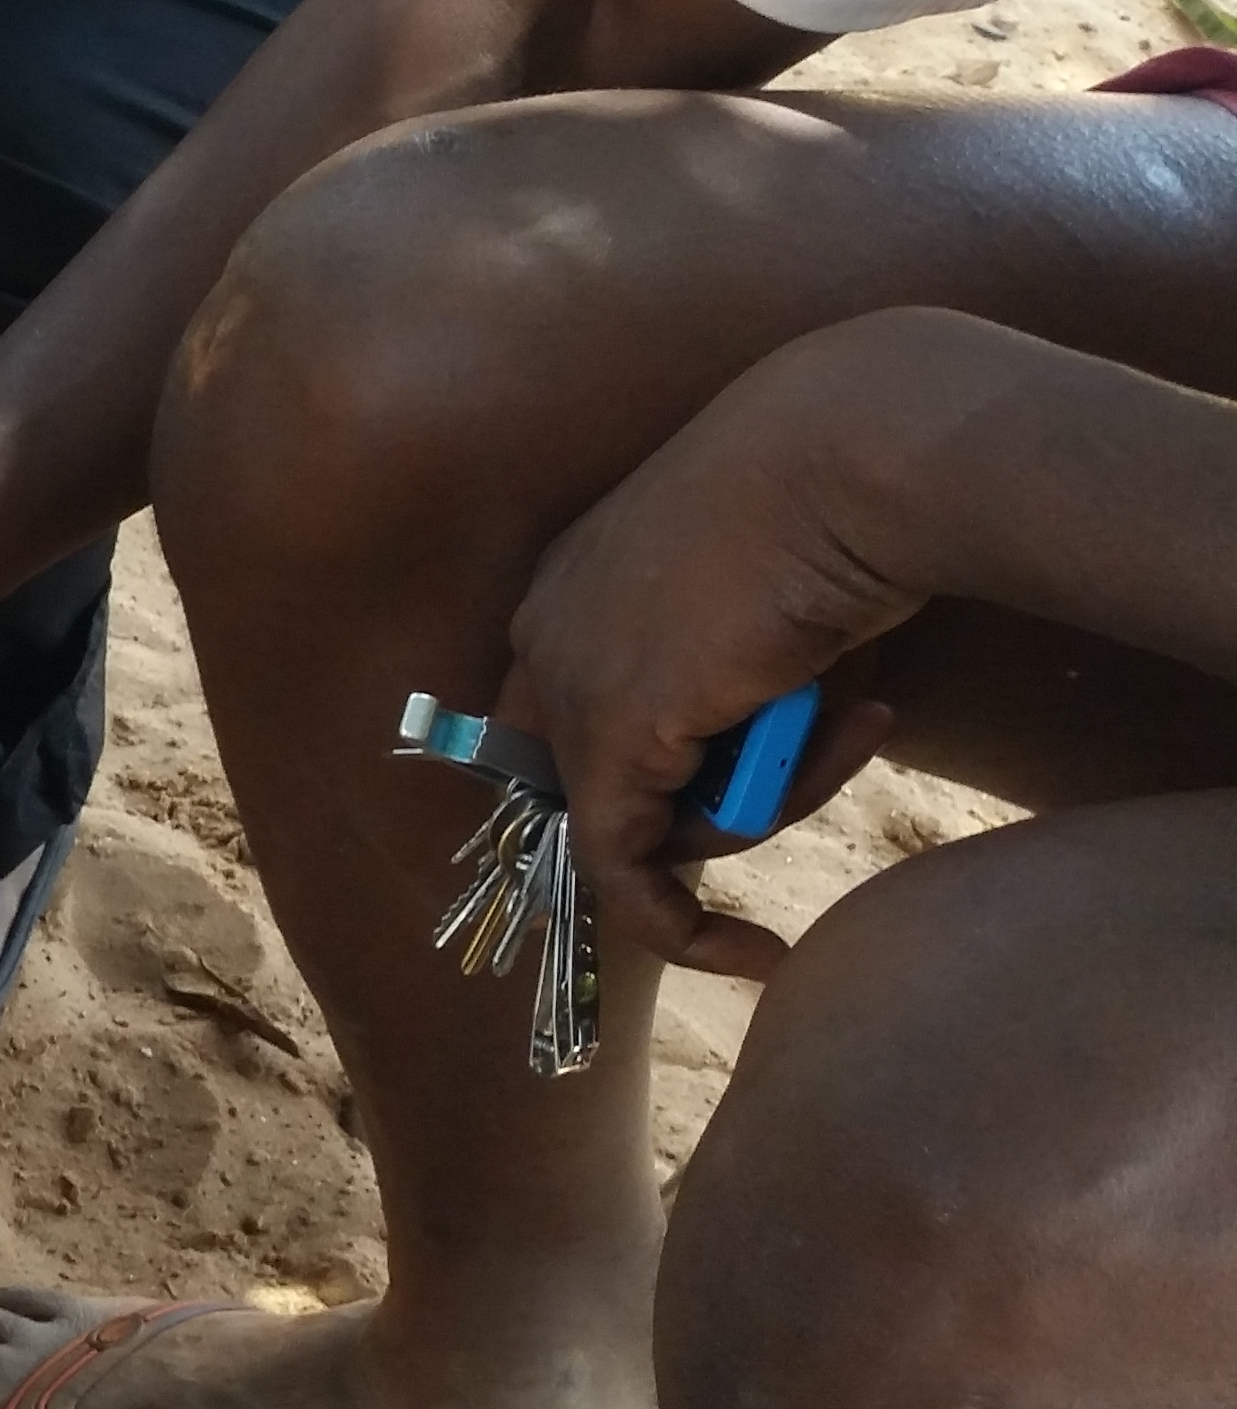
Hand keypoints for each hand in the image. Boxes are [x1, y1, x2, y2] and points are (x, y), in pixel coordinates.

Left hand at [502, 359, 913, 982]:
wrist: (860, 454)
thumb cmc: (848, 503)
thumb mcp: (780, 595)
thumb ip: (747, 683)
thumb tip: (769, 751)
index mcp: (575, 576)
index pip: (571, 711)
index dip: (640, 774)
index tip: (711, 811)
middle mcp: (547, 629)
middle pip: (610, 773)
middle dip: (722, 792)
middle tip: (822, 742)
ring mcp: (569, 686)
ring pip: (656, 818)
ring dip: (774, 798)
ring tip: (853, 717)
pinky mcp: (612, 740)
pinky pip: (625, 869)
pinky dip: (679, 926)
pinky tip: (754, 954)